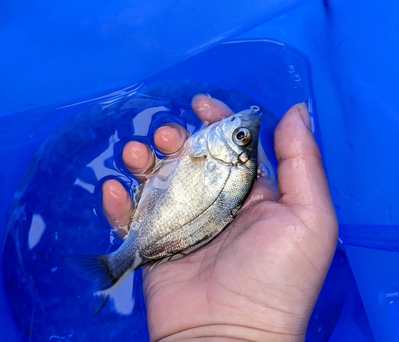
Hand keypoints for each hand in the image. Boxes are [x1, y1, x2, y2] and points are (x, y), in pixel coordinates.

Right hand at [102, 95, 337, 341]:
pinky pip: (128, 216)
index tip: (201, 104)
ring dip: (140, 159)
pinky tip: (115, 191)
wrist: (230, 335)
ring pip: (154, 178)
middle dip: (174, 137)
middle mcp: (214, 202)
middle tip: (167, 137)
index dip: (217, 120)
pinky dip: (116, 201)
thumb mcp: (309, 218)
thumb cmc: (277, 279)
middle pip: (188, 156)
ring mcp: (180, 222)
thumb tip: (293, 111)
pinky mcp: (152, 243)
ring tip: (136, 156)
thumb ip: (302, 163)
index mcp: (250, 193)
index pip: (231, 146)